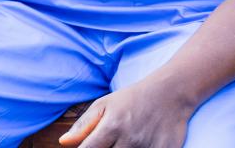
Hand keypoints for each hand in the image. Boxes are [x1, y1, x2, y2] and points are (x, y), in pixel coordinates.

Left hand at [58, 80, 192, 147]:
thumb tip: (63, 142)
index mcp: (111, 127)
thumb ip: (83, 126)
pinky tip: (140, 144)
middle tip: (111, 141)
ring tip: (125, 141)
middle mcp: (129, 140)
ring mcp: (148, 147)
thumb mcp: (104, 105)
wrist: (171, 92)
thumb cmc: (132, 99)